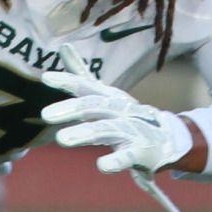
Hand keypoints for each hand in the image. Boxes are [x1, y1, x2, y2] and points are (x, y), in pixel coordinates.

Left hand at [42, 86, 199, 176]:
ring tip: (61, 139)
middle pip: (95, 106)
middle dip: (72, 109)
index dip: (68, 81)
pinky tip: (102, 165)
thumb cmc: (126, 115)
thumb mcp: (103, 95)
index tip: (46, 77)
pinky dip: (116, 160)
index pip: (86, 86)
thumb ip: (81, 75)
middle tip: (46, 115)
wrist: (166, 138)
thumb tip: (63, 46)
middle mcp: (119, 109)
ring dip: (85, 133)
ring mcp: (131, 129)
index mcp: (108, 96)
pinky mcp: (141, 151)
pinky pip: (128, 156)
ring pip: (107, 129)